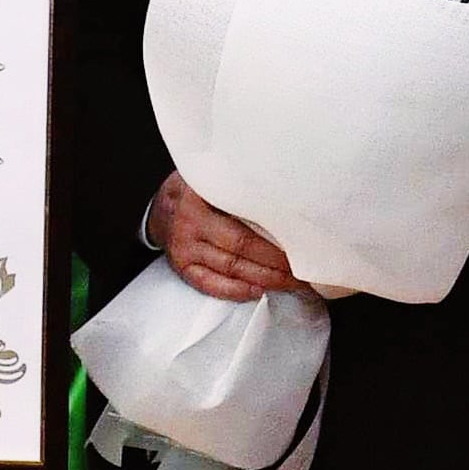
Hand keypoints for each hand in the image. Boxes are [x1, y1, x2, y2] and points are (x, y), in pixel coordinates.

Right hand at [147, 170, 299, 302]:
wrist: (162, 205)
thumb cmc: (198, 190)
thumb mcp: (215, 177)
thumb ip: (242, 187)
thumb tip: (289, 201)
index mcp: (201, 197)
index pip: (244, 220)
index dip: (276, 236)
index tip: (303, 242)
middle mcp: (189, 223)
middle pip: (241, 249)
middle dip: (277, 262)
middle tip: (305, 268)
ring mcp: (183, 248)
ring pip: (231, 269)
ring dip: (265, 279)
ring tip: (292, 282)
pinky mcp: (181, 267)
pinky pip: (210, 285)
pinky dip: (236, 291)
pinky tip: (259, 292)